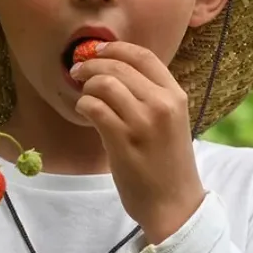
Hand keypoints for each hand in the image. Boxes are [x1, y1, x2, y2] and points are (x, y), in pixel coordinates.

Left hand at [72, 41, 205, 243]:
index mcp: (175, 96)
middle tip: (77, 72)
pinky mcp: (123, 141)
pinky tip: (84, 112)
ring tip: (84, 96)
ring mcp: (143, 123)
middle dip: (91, 64)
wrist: (174, 204)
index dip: (115, 48)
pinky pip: (94, 108)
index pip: (143, 56)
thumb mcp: (171, 120)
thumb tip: (115, 69)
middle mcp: (162, 104)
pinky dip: (83, 105)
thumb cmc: (168, 162)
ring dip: (86, 86)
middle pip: (118, 67)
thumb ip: (151, 95)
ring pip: (104, 84)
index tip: (97, 51)